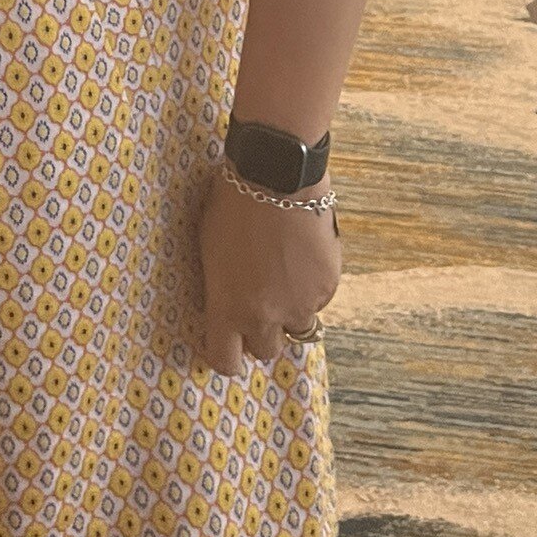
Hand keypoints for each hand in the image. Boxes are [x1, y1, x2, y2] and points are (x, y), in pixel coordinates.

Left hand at [196, 172, 339, 376]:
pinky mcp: (326, 287)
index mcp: (227, 307)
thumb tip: (226, 301)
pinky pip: (319, 300)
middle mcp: (265, 316)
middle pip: (265, 351)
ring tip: (284, 273)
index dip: (226, 355)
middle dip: (262, 331)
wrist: (276, 175)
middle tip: (259, 301)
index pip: (224, 361)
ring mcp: (300, 304)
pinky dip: (312, 285)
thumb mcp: (210, 249)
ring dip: (291, 310)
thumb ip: (221, 286)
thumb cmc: (231, 204)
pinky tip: (303, 253)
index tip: (228, 342)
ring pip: (298, 327)